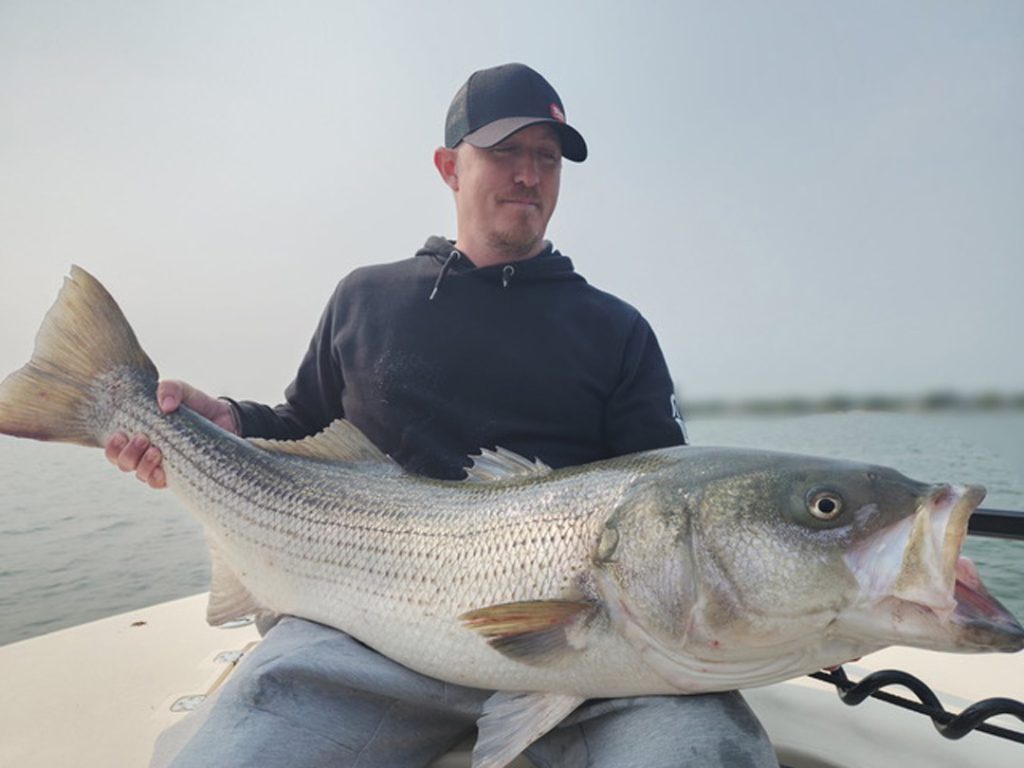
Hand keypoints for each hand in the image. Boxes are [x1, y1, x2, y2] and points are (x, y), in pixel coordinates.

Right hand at [104, 380, 238, 488]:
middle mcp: (146, 452)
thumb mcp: (182, 390)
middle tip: (143, 438)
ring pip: (140, 475)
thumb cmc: (196, 405)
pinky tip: (162, 469)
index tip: (120, 435)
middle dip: (128, 453)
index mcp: (140, 432)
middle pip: (123, 463)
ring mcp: (162, 464)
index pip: (115, 447)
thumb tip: (165, 406)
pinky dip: (156, 477)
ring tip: (157, 450)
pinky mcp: (179, 474)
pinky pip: (159, 484)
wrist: (225, 419)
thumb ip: (170, 388)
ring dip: (143, 464)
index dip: (112, 446)